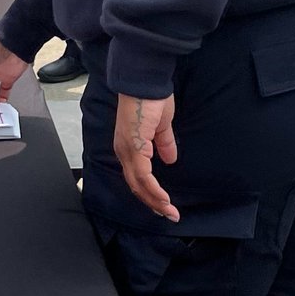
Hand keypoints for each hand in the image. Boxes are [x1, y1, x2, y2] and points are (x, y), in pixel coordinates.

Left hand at [112, 93, 179, 221]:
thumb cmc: (152, 98)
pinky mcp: (134, 145)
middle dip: (153, 202)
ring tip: (170, 211)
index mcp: (129, 145)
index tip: (165, 205)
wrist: (146, 80)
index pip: (136, 176)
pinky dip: (153, 189)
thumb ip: (163, 143)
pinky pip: (143, 174)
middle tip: (170, 215)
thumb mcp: (161, 125)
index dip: (150, 192)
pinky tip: (164, 198)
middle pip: (135, 184)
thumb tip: (170, 159)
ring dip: (155, 200)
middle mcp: (124, 150)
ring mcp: (127, 148)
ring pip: (138, 183)